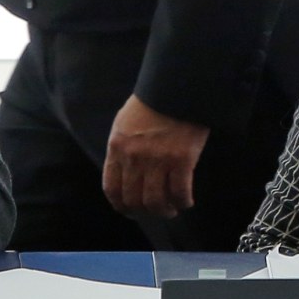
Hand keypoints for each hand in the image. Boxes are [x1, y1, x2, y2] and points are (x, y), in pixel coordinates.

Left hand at [102, 94, 209, 218]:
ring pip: (156, 202)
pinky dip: (183, 202)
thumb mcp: (125, 124)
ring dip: (164, 211)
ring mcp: (158, 160)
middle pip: (134, 200)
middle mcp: (134, 158)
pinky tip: (187, 201)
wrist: (177, 87)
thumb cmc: (152, 103)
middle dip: (144, 212)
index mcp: (117, 148)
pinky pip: (180, 192)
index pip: (112, 189)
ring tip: (172, 209)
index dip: (121, 206)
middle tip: (156, 211)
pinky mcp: (181, 160)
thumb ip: (122, 149)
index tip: (131, 211)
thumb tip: (124, 175)